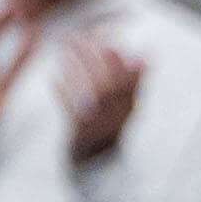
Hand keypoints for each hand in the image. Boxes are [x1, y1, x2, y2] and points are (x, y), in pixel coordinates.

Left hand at [61, 43, 142, 166]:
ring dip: (76, 70)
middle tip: (76, 37)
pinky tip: (53, 78)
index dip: (117, 61)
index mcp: (129, 108)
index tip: (105, 41)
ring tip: (63, 50)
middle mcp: (118, 119)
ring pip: (90, 95)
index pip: (129, 81)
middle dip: (92, 59)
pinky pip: (71, 113)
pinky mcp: (80, 136)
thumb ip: (135, 81)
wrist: (95, 164)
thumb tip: (147, 53)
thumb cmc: (108, 127)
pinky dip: (63, 94)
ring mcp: (99, 128)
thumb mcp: (126, 105)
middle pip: (108, 85)